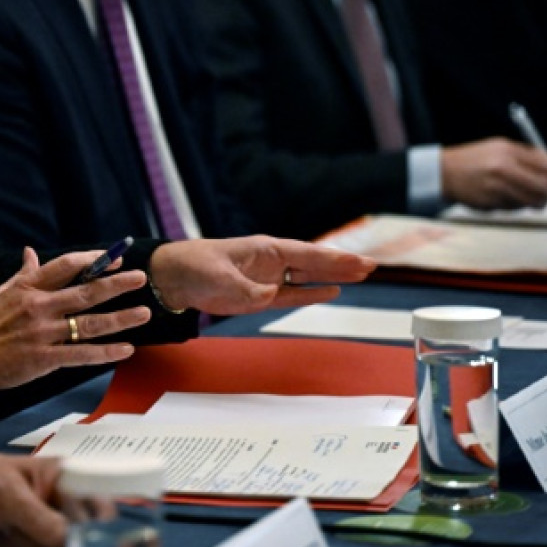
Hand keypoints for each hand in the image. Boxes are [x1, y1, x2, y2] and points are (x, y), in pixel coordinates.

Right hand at [0, 247, 151, 392]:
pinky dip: (105, 353)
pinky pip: (81, 354)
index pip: (66, 266)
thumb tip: (30, 252)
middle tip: (140, 278)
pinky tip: (125, 349)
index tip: (114, 259)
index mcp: (29, 287)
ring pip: (89, 324)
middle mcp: (39, 307)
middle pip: (85, 292)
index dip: (93, 261)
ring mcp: (43, 333)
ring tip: (143, 313)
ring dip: (120, 318)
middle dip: (116, 284)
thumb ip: (23, 273)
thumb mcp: (2, 292)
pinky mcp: (44, 358)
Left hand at [148, 236, 375, 313]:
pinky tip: (333, 291)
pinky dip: (312, 293)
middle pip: (314, 263)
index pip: (306, 254)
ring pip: (308, 277)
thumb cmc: (195, 267)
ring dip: (334, 276)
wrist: (173, 278)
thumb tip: (269, 296)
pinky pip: (293, 294)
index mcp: (265, 250)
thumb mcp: (219, 278)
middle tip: (373, 266)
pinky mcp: (260, 295)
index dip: (333, 259)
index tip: (358, 262)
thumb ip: (246, 289)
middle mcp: (271, 262)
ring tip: (363, 274)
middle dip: (342, 264)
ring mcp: (268, 278)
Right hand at [441, 138, 546, 208]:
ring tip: (526, 196)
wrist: (442, 172)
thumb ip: (534, 158)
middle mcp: (502, 168)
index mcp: (508, 151)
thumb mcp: (503, 150)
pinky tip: (504, 198)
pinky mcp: (489, 202)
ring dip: (535, 202)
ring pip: (531, 201)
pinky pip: (514, 208)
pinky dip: (516, 206)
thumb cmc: (476, 159)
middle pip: (543, 187)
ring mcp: (495, 187)